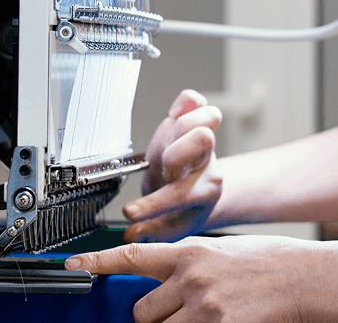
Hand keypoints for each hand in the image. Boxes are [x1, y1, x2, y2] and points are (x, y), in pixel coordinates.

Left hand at [66, 236, 318, 322]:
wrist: (309, 278)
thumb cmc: (272, 263)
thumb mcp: (223, 252)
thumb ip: (189, 265)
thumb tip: (163, 285)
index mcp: (191, 252)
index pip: (132, 257)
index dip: (97, 262)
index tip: (72, 266)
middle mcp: (192, 278)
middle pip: (143, 312)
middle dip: (156, 319)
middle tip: (184, 313)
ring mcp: (205, 307)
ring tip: (206, 318)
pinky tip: (222, 322)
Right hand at [124, 89, 223, 241]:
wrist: (201, 189)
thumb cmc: (184, 208)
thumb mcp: (171, 228)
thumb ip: (152, 233)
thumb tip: (131, 237)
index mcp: (202, 192)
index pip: (179, 195)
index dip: (152, 205)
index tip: (130, 212)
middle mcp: (205, 164)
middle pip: (202, 140)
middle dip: (176, 152)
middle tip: (162, 166)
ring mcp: (201, 140)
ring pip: (206, 117)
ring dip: (184, 125)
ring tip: (170, 138)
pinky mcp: (194, 121)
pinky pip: (197, 101)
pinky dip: (186, 102)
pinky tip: (174, 114)